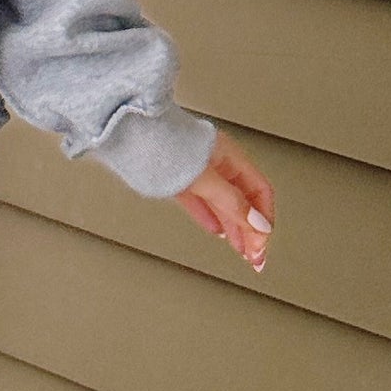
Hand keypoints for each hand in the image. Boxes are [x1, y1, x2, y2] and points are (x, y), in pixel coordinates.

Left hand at [176, 133, 274, 273]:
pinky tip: (215, 230)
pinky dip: (210, 217)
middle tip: (255, 257)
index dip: (264, 220)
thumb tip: (258, 224)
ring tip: (241, 250)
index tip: (260, 245)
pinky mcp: (177, 179)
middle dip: (251, 231)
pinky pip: (201, 201)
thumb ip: (231, 202)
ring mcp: (196, 170)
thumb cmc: (162, 144)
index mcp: (229, 155)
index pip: (259, 191)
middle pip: (243, 200)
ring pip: (223, 203)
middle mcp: (215, 162)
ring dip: (234, 229)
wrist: (127, 133)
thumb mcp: (204, 178)